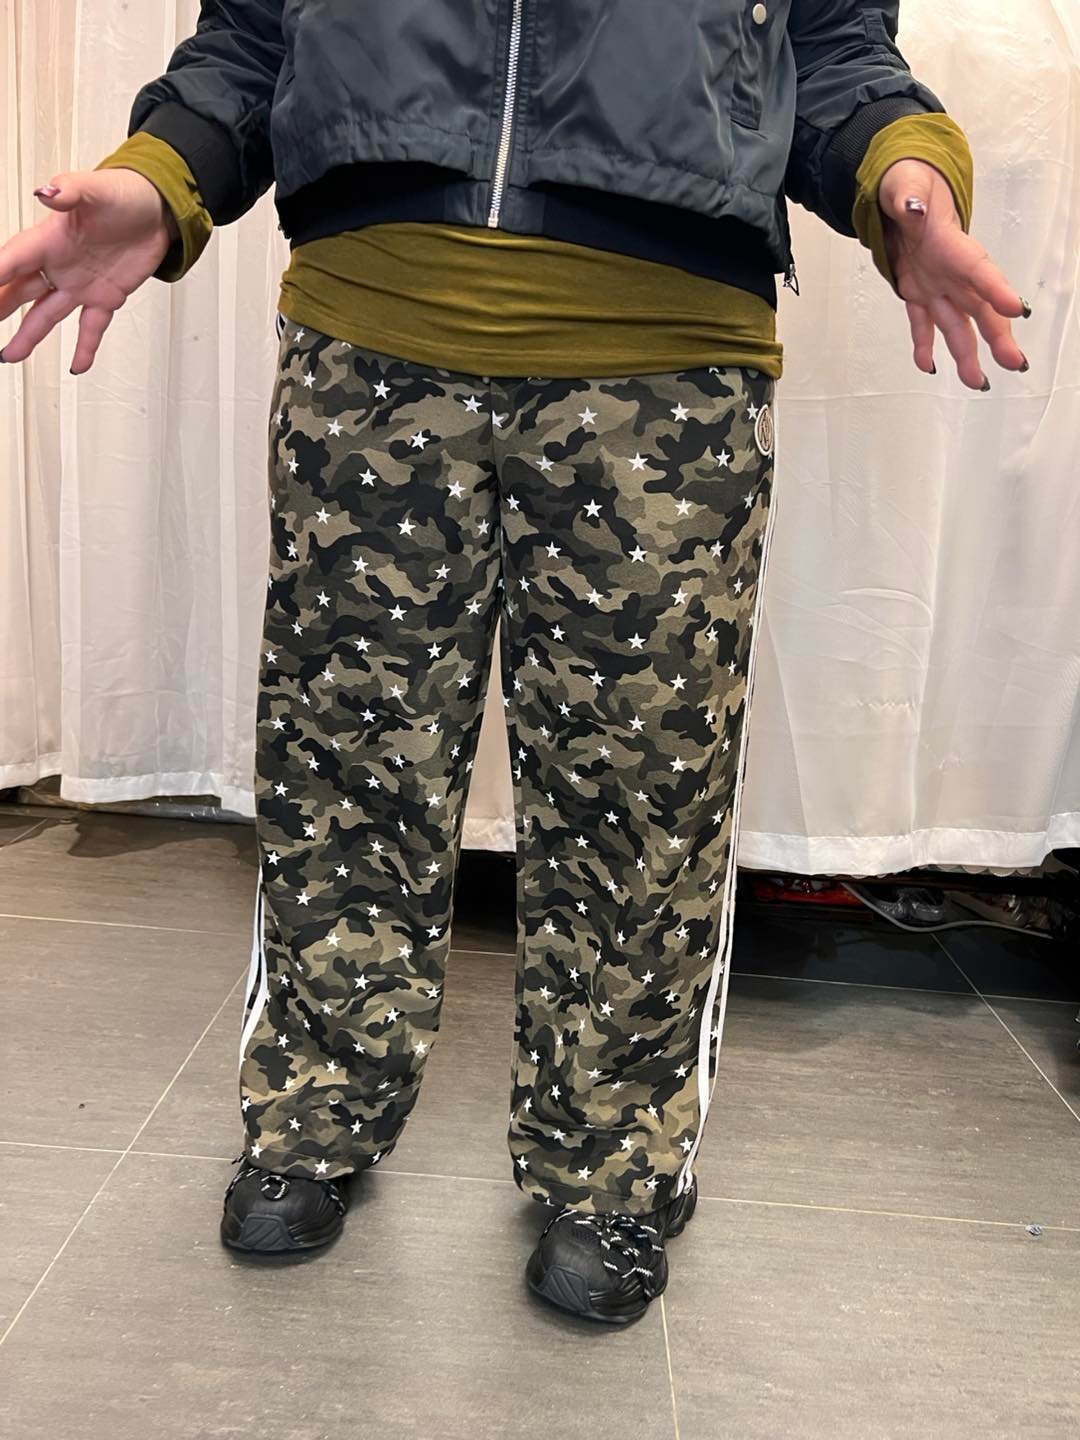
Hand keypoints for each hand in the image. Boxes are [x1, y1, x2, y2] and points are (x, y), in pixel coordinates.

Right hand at [0, 168, 177, 375]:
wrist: (157, 211)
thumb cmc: (124, 195)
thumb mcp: (96, 189)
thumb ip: (70, 191)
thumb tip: (45, 193)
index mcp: (50, 238)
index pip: (13, 259)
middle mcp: (59, 264)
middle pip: (21, 290)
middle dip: (1, 305)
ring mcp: (81, 284)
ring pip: (47, 314)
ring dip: (28, 335)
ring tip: (9, 356)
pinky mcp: (106, 297)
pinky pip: (91, 328)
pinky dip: (85, 348)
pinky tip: (76, 367)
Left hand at [878, 158, 1027, 390]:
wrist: (903, 193)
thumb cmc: (909, 185)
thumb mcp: (905, 184)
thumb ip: (908, 196)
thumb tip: (911, 207)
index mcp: (952, 245)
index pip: (977, 269)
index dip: (996, 289)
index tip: (1016, 309)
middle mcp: (950, 271)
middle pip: (979, 307)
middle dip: (998, 335)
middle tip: (1016, 362)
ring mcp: (936, 285)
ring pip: (957, 324)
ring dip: (967, 354)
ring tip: (978, 382)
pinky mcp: (917, 293)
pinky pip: (921, 323)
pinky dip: (923, 345)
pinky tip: (928, 367)